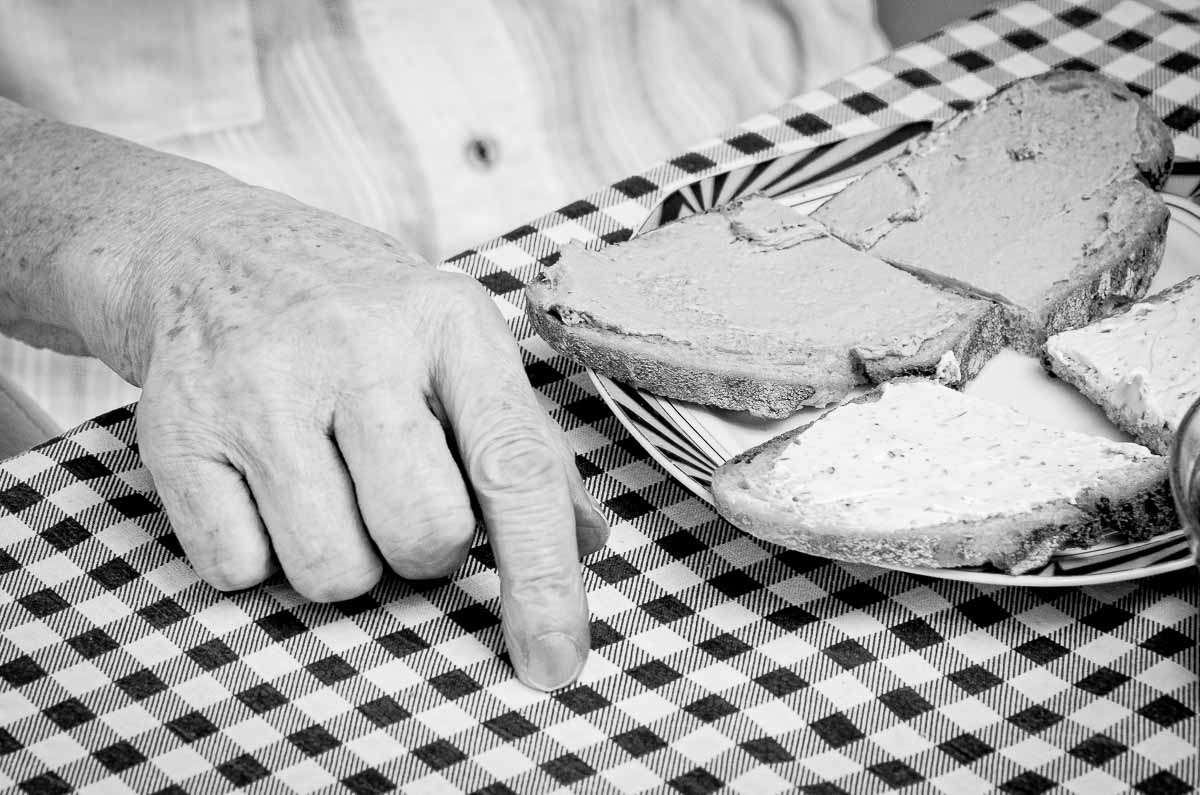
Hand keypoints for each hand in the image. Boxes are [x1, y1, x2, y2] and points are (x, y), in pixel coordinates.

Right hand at [128, 189, 608, 690]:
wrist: (209, 250)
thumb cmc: (359, 316)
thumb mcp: (456, 344)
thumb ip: (524, 442)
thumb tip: (589, 541)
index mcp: (448, 324)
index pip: (514, 469)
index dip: (544, 579)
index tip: (554, 662)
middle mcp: (355, 346)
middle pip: (425, 536)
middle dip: (426, 551)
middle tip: (399, 497)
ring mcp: (258, 386)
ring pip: (333, 572)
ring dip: (344, 558)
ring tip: (331, 487)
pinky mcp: (176, 432)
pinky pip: (239, 570)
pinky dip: (260, 554)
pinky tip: (262, 485)